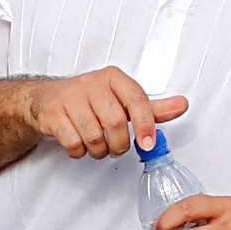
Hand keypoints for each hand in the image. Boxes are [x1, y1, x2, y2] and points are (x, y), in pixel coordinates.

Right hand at [22, 67, 180, 160]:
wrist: (48, 99)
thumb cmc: (91, 100)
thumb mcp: (122, 100)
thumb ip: (152, 108)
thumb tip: (182, 105)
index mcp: (114, 78)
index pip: (137, 100)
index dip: (145, 124)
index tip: (148, 144)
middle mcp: (92, 84)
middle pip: (116, 123)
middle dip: (119, 144)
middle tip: (117, 146)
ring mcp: (70, 98)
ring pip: (94, 136)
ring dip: (99, 150)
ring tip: (97, 144)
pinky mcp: (53, 114)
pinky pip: (73, 143)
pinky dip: (79, 151)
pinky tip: (79, 143)